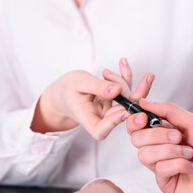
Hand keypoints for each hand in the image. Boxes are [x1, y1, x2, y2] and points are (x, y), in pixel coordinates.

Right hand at [32, 59, 154, 139]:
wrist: (64, 90)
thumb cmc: (66, 89)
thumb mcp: (79, 84)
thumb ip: (97, 87)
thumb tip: (117, 90)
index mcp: (88, 120)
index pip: (100, 130)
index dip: (113, 123)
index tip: (123, 111)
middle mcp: (102, 119)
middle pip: (121, 112)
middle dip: (126, 91)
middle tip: (128, 76)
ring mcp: (110, 111)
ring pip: (128, 100)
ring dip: (125, 81)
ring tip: (119, 64)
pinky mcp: (115, 102)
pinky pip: (125, 90)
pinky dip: (126, 76)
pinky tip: (123, 63)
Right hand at [126, 100, 192, 192]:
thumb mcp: (192, 121)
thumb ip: (167, 110)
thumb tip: (142, 102)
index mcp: (161, 132)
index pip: (135, 126)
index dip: (134, 122)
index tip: (144, 119)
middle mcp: (156, 148)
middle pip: (137, 139)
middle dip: (158, 136)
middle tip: (179, 137)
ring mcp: (158, 165)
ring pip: (145, 155)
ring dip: (171, 152)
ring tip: (190, 153)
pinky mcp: (164, 181)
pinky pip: (160, 169)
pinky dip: (179, 165)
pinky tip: (192, 167)